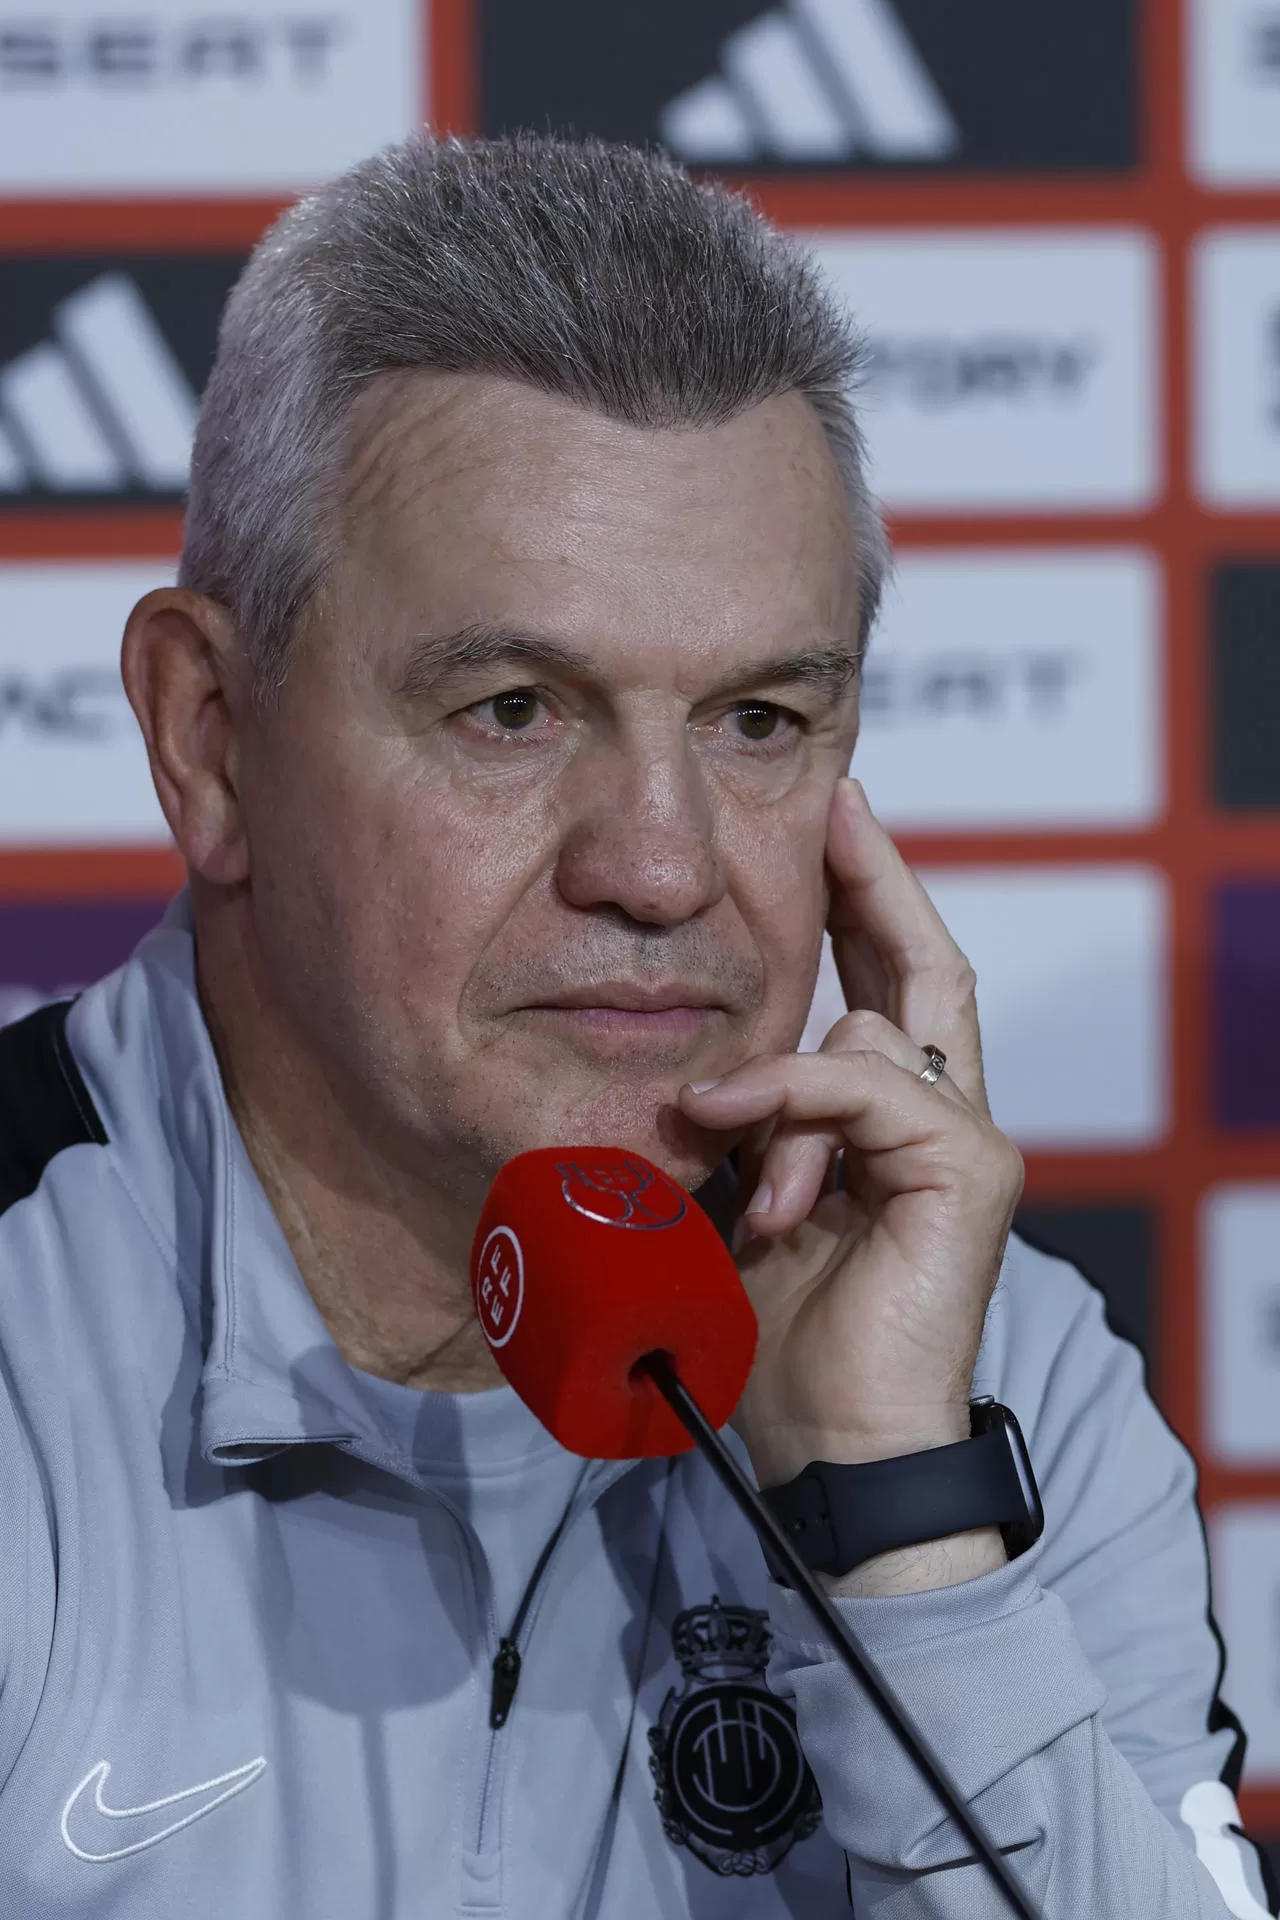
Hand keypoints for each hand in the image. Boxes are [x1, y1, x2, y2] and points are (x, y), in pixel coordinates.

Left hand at [679, 779, 1023, 1593]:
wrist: (833, 1446)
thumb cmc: (781, 1340)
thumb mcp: (740, 1206)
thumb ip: (744, 1131)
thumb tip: (696, 1071)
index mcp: (890, 1125)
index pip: (887, 984)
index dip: (863, 901)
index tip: (828, 825)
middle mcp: (941, 1118)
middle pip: (922, 965)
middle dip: (874, 879)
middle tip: (836, 806)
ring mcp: (963, 1140)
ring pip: (868, 1029)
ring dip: (773, 1082)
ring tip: (718, 1148)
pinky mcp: (969, 1169)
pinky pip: (863, 1086)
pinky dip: (787, 1096)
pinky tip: (728, 1125)